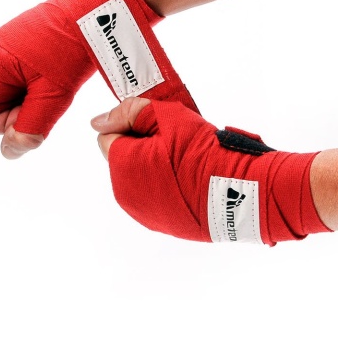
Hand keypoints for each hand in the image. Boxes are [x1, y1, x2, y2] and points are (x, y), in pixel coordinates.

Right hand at [0, 0, 162, 158]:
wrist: (92, 13)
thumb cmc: (70, 52)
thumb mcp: (51, 97)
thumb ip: (30, 128)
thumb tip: (8, 152)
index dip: (9, 123)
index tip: (36, 107)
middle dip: (19, 110)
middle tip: (48, 94)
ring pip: (6, 95)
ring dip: (28, 99)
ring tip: (52, 82)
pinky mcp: (14, 48)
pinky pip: (14, 81)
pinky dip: (32, 86)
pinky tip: (51, 76)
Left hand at [91, 99, 328, 244]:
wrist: (241, 192)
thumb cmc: (203, 151)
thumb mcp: (167, 116)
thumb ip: (128, 112)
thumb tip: (96, 121)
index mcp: (120, 165)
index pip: (108, 136)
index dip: (131, 127)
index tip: (156, 128)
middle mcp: (124, 193)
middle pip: (123, 158)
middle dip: (141, 147)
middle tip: (174, 144)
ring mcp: (143, 213)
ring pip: (138, 178)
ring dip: (153, 167)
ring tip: (186, 163)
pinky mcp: (161, 225)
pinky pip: (153, 196)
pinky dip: (164, 187)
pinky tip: (189, 182)